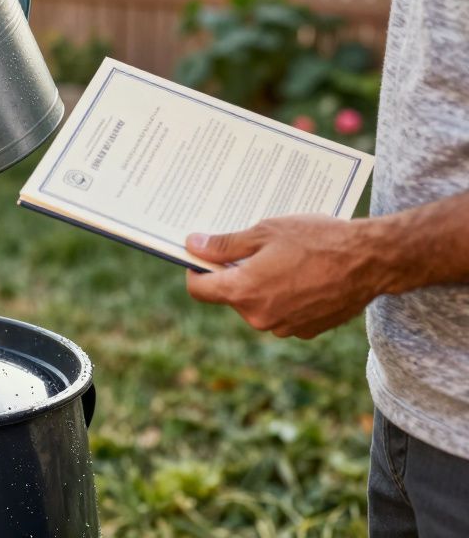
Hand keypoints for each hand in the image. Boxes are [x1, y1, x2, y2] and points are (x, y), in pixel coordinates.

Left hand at [184, 215, 394, 338]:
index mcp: (242, 291)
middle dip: (236, 275)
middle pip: (230, 297)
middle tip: (256, 250)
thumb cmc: (316, 240)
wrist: (371, 261)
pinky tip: (304, 277)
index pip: (199, 290)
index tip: (202, 258)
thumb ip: (224, 244)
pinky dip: (286, 298)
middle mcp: (259, 316)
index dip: (196, 272)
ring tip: (286, 261)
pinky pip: (283, 314)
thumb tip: (192, 245)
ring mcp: (284, 327)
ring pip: (258, 306)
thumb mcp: (264, 232)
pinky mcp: (306, 331)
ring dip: (263, 287)